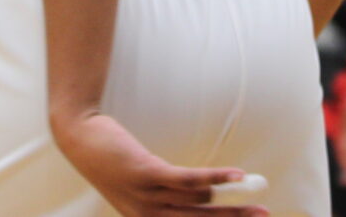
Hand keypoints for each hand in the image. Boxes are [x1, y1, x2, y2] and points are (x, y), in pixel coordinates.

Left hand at [52, 110, 265, 216]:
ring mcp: (148, 197)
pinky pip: (190, 180)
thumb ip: (171, 193)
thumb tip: (209, 195)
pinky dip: (217, 179)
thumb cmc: (112, 159)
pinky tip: (237, 176)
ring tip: (253, 192)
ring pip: (199, 203)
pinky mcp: (148, 174)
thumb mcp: (142, 182)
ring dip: (229, 198)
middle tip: (265, 215)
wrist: (80, 137)